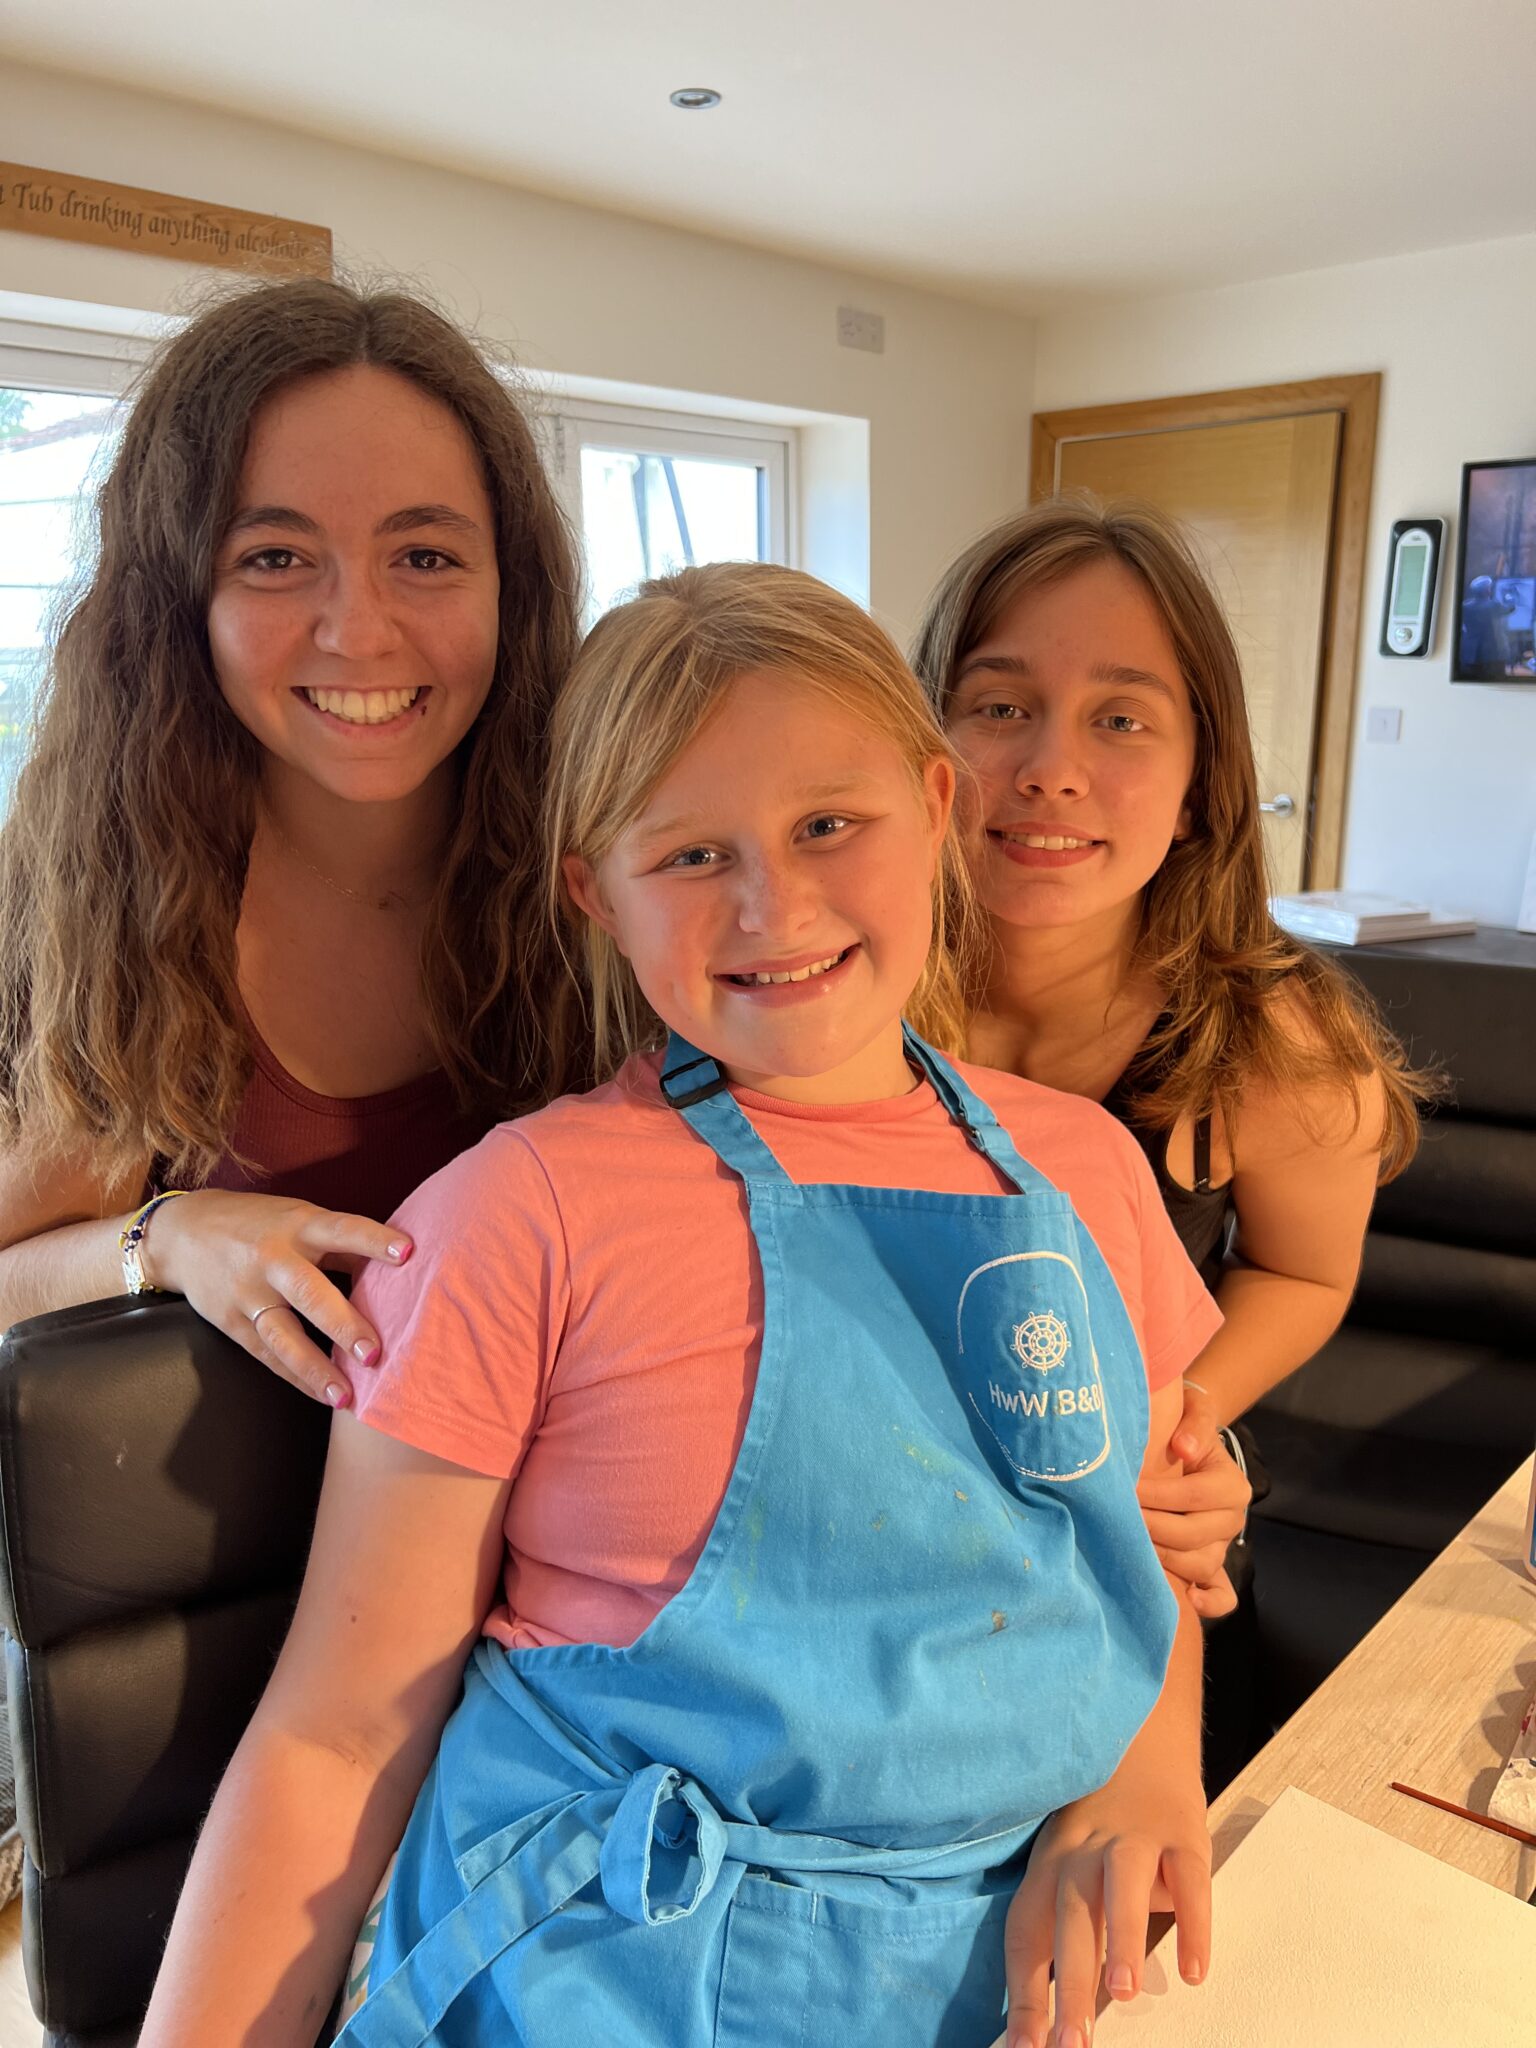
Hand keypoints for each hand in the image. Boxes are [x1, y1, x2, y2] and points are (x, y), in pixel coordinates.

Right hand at [143, 1190, 411, 1404]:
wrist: (182, 1233)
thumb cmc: (260, 1225)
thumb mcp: (299, 1218)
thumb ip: (342, 1243)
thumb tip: (399, 1271)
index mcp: (299, 1225)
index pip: (343, 1229)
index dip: (375, 1240)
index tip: (408, 1254)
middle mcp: (273, 1259)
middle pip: (309, 1293)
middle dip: (343, 1324)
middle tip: (374, 1353)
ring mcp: (248, 1292)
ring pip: (283, 1335)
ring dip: (316, 1368)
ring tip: (346, 1397)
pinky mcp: (230, 1321)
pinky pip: (266, 1355)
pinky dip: (296, 1377)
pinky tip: (322, 1395)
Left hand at [1002, 1768, 1210, 2047]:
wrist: (1138, 1733)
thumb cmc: (1098, 1819)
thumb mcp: (1065, 1860)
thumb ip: (1057, 1925)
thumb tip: (1040, 2013)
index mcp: (1049, 1865)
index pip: (1026, 1932)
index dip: (1023, 1991)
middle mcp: (1084, 1849)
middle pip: (1070, 1918)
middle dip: (1068, 1984)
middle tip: (1071, 2044)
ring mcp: (1134, 1836)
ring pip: (1120, 1886)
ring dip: (1120, 1939)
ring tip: (1121, 1994)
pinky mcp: (1181, 1829)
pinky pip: (1188, 1878)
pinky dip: (1193, 1922)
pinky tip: (1194, 1969)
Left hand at [1137, 1384, 1248, 1617]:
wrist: (1180, 1444)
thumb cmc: (1182, 1427)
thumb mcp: (1193, 1410)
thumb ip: (1194, 1421)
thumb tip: (1184, 1448)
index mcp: (1231, 1484)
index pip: (1196, 1495)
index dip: (1159, 1494)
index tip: (1127, 1487)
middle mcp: (1232, 1518)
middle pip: (1195, 1535)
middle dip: (1153, 1526)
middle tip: (1119, 1516)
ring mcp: (1222, 1546)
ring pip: (1200, 1565)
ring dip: (1164, 1558)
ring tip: (1131, 1543)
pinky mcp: (1212, 1567)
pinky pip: (1221, 1595)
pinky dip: (1209, 1602)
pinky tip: (1187, 1601)